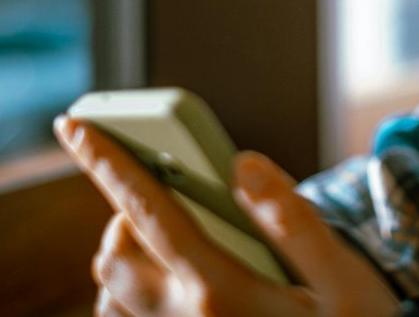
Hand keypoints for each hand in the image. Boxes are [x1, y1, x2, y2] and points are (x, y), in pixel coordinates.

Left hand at [53, 116, 400, 315]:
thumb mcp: (344, 281)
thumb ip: (294, 221)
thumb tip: (243, 165)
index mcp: (220, 289)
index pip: (149, 210)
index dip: (107, 161)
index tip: (73, 124)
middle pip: (115, 254)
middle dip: (122, 212)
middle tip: (162, 189)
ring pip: (114, 293)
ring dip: (125, 253)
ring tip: (163, 232)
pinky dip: (129, 292)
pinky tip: (168, 278)